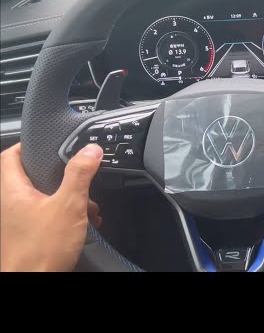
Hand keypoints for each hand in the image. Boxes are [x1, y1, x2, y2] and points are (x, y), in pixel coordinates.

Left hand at [1, 143, 103, 271]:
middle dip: (59, 175)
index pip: (10, 155)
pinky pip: (45, 215)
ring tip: (86, 204)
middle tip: (76, 174)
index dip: (28, 146)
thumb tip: (90, 150)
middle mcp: (9, 205)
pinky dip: (64, 214)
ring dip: (65, 197)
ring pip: (41, 197)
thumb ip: (79, 175)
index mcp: (12, 191)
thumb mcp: (68, 205)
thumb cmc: (40, 250)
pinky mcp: (26, 236)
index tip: (48, 143)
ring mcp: (16, 222)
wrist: (33, 283)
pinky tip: (83, 222)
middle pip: (30, 176)